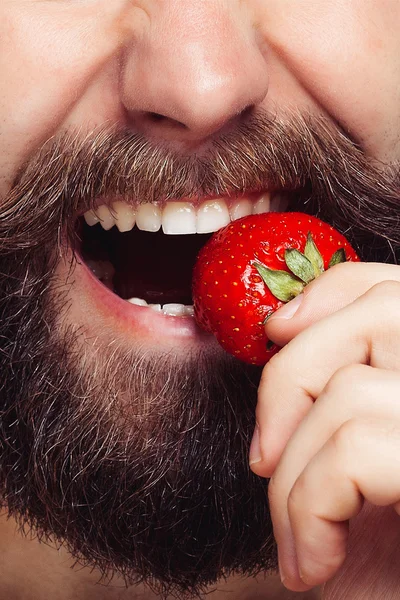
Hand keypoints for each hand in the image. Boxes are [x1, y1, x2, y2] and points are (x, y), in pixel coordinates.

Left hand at [249, 262, 399, 592]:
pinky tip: (314, 561)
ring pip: (352, 390)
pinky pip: (355, 451)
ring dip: (292, 476)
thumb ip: (335, 392)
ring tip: (298, 536)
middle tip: (264, 458)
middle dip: (292, 377)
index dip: (335, 291)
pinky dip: (308, 510)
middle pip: (382, 315)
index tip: (279, 330)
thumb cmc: (384, 567)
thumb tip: (286, 324)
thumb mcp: (356, 471)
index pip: (397, 288)